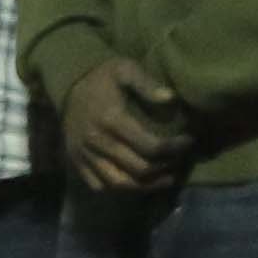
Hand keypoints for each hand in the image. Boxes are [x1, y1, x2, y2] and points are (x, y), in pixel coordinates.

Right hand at [65, 55, 193, 195]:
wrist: (68, 86)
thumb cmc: (102, 78)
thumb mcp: (124, 69)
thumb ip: (147, 83)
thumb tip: (171, 99)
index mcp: (110, 120)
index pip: (150, 146)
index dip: (174, 148)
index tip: (189, 141)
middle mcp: (96, 142)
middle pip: (138, 168)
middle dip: (166, 167)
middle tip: (181, 160)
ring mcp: (85, 156)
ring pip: (120, 183)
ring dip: (147, 185)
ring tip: (166, 179)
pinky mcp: (77, 163)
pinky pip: (100, 185)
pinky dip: (121, 188)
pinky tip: (138, 182)